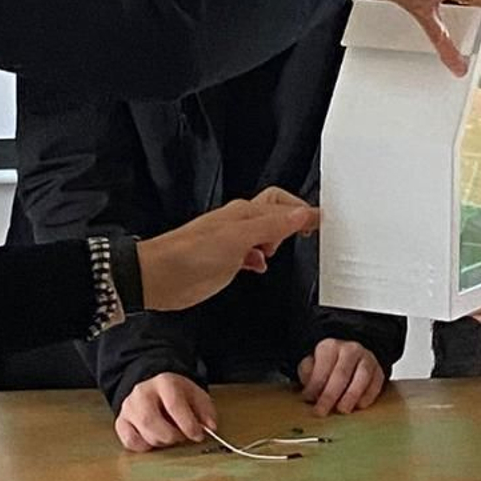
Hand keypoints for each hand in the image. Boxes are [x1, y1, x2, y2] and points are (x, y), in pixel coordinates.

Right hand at [115, 373, 217, 452]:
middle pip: (152, 422)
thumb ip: (206, 410)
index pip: (173, 404)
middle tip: (181, 437)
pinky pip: (130, 442)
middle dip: (172, 436)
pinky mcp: (121, 421)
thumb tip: (211, 427)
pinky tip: (153, 439)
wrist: (153, 387)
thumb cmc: (176, 394)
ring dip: (161, 442)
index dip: (187, 423)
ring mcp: (128, 408)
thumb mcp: (195, 395)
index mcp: (163, 382)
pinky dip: (144, 447)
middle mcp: (142, 393)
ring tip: (169, 435)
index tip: (198, 435)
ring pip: (143, 434)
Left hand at [135, 188, 317, 313]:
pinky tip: (260, 265)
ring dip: (277, 240)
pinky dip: (260, 257)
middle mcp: (239, 223)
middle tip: (310, 234)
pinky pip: (250, 252)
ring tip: (285, 250)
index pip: (282, 204)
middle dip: (292, 221)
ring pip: (263, 233)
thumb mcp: (238, 239)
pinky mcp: (224, 260)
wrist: (157, 277)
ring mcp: (231, 241)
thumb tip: (302, 213)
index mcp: (245, 213)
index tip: (322, 222)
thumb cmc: (191, 256)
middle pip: (274, 214)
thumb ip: (272, 227)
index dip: (303, 210)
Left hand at [298, 339, 385, 416]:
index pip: (323, 366)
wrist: (350, 357)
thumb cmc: (328, 365)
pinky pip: (376, 384)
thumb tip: (309, 389)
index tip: (308, 398)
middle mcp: (350, 350)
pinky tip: (358, 406)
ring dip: (351, 396)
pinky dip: (367, 397)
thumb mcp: (312, 364)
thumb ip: (307, 373)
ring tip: (342, 410)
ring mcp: (367, 359)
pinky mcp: (378, 371)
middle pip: (341, 373)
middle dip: (330, 395)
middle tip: (321, 411)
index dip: (315, 385)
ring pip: (362, 377)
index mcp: (330, 346)